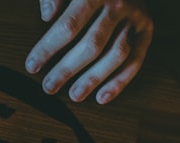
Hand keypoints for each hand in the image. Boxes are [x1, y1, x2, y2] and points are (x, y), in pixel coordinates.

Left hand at [25, 0, 152, 103]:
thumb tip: (47, 15)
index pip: (69, 26)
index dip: (48, 48)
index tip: (33, 66)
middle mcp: (118, 3)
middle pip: (92, 44)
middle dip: (67, 69)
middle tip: (49, 87)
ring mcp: (135, 17)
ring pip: (115, 55)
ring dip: (93, 79)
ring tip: (74, 95)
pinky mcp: (147, 29)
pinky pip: (136, 60)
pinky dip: (120, 82)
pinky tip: (102, 97)